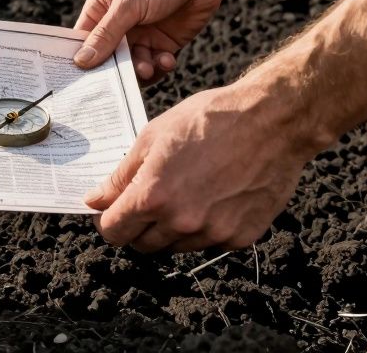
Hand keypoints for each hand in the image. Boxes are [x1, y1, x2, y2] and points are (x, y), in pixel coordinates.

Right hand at [74, 0, 225, 82]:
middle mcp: (118, 24)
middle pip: (108, 58)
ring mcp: (142, 35)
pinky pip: (155, 64)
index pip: (83, 41)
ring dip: (141, 69)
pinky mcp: (164, 43)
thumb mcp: (128, 5)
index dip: (82, 60)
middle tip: (121, 80)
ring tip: (149, 67)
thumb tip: (80, 61)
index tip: (83, 81)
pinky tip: (167, 59)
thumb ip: (106, 34)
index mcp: (101, 10)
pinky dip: (160, 66)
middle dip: (116, 69)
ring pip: (132, 65)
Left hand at [85, 84, 320, 252]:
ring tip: (185, 191)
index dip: (108, 221)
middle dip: (137, 226)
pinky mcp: (241, 237)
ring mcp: (213, 233)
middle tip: (147, 199)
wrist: (272, 121)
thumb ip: (120, 176)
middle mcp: (182, 222)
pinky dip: (204, 228)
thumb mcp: (152, 138)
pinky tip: (212, 197)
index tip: (111, 211)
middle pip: (142, 244)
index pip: (114, 232)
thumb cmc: (210, 120)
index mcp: (153, 196)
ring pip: (175, 246)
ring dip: (170, 228)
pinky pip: (209, 243)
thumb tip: (94, 201)